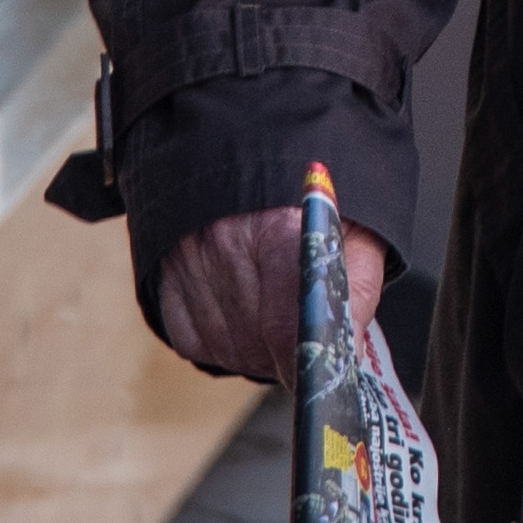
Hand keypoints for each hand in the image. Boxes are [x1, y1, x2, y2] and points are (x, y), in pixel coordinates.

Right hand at [156, 205, 390, 383]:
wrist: (246, 144)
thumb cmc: (311, 194)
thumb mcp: (355, 226)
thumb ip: (357, 287)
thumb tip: (348, 351)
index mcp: (279, 228)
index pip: (287, 329)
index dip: (304, 363)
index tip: (316, 379)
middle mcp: (224, 244)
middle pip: (257, 345)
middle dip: (286, 353)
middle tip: (306, 333)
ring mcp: (188, 261)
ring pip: (227, 348)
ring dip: (255, 349)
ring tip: (275, 313)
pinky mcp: (164, 277)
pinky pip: (195, 341)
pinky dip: (222, 339)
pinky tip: (242, 312)